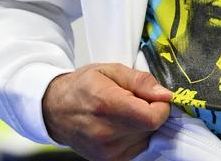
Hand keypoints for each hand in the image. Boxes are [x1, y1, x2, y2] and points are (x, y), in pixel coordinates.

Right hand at [41, 63, 171, 160]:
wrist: (55, 109)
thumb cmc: (82, 87)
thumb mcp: (111, 70)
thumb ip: (141, 81)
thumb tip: (165, 95)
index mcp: (107, 105)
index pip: (153, 118)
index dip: (161, 106)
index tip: (155, 97)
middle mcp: (105, 133)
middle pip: (151, 128)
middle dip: (150, 112)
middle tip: (133, 101)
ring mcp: (106, 151)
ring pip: (146, 138)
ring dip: (142, 125)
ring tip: (123, 113)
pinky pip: (137, 148)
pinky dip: (135, 136)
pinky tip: (120, 125)